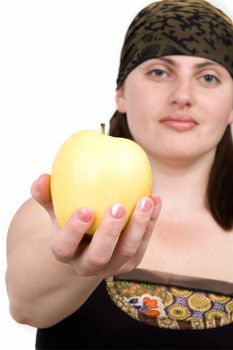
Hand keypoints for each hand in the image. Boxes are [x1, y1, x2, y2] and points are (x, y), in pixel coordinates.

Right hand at [31, 174, 160, 277]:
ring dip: (138, 226)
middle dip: (109, 233)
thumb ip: (46, 195)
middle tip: (118, 206)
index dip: (74, 230)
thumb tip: (43, 177)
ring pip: (127, 252)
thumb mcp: (54, 210)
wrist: (86, 247)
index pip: (65, 246)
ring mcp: (112, 266)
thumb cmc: (68, 221)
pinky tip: (155, 199)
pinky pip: (143, 243)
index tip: (85, 209)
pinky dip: (150, 222)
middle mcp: (87, 265)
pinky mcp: (131, 261)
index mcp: (65, 253)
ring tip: (146, 200)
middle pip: (99, 256)